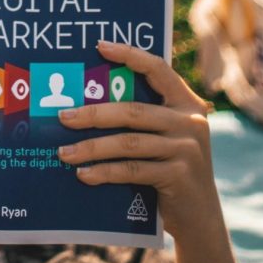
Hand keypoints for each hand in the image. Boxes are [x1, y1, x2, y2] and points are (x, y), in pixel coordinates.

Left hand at [57, 40, 218, 242]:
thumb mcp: (163, 139)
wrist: (199, 216)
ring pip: (128, 143)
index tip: (99, 47)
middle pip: (132, 111)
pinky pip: (132, 170)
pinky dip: (104, 172)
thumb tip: (84, 107)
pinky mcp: (179, 175)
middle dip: (92, 114)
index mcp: (187, 103)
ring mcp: (187, 149)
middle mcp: (191, 121)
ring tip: (63, 152)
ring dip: (91, 148)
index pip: (158, 69)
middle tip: (62, 117)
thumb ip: (142, 119)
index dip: (129, 55)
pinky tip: (83, 174)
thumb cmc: (169, 170)